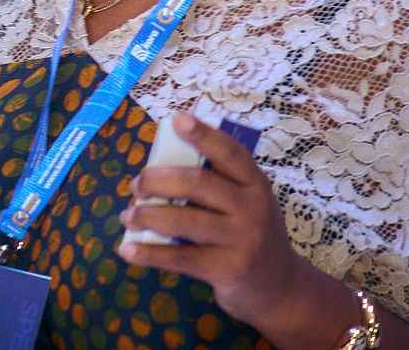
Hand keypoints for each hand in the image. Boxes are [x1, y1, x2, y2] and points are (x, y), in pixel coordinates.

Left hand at [117, 114, 309, 328]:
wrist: (280, 288)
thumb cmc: (252, 235)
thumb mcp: (248, 204)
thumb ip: (217, 186)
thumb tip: (158, 170)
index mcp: (255, 184)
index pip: (229, 152)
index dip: (204, 134)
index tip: (177, 119)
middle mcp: (251, 208)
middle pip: (197, 183)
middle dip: (157, 180)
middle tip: (136, 185)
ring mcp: (241, 240)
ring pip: (183, 220)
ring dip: (147, 216)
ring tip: (127, 215)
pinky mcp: (227, 270)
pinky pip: (180, 257)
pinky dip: (149, 253)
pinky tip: (127, 249)